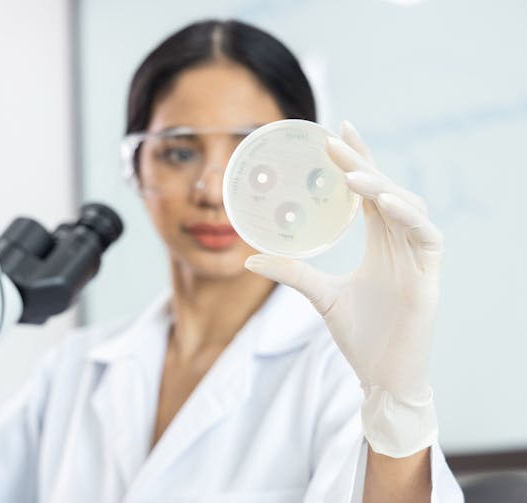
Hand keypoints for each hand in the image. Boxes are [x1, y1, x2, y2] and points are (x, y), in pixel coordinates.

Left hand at [245, 121, 442, 456]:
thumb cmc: (360, 336)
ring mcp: (418, 260)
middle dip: (364, 162)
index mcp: (382, 244)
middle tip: (337, 138)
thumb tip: (248, 258)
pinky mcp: (429, 279)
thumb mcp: (320, 296)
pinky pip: (426, 237)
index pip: (372, 192)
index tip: (338, 131)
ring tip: (350, 173)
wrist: (382, 378)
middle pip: (388, 190)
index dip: (359, 160)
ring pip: (409, 207)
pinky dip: (408, 217)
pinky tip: (385, 203)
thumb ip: (292, 272)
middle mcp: (402, 245)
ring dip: (382, 186)